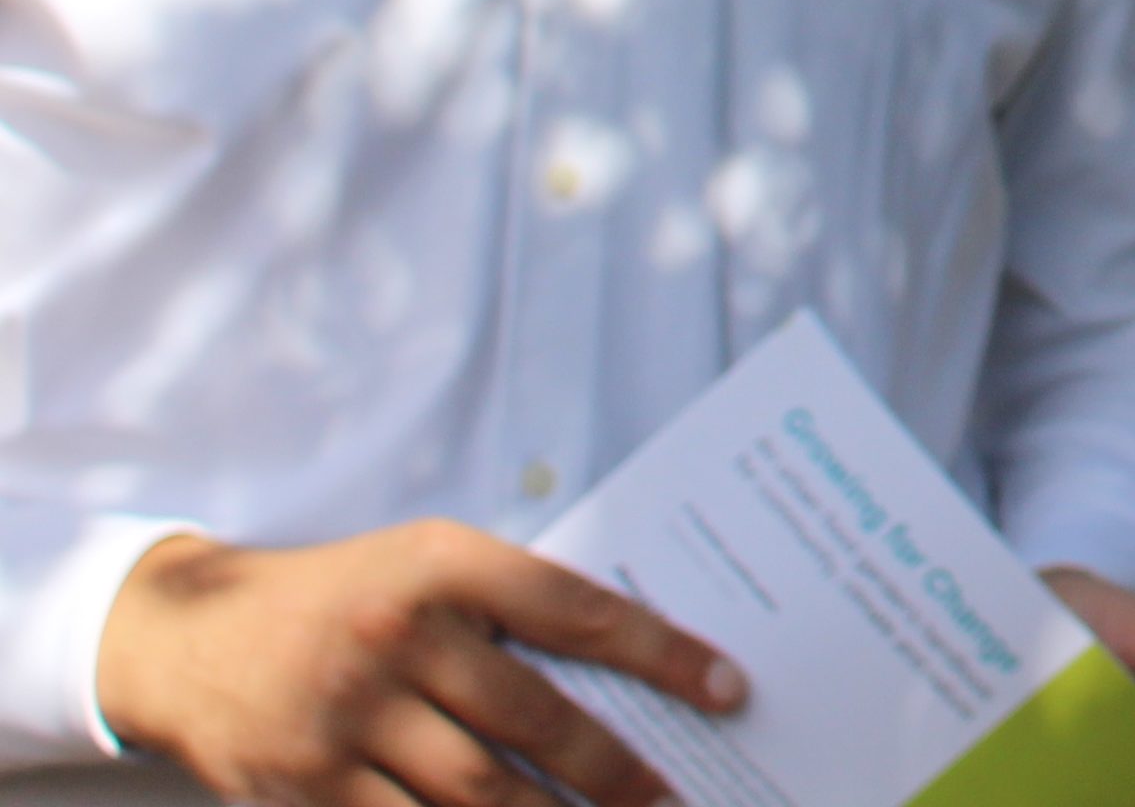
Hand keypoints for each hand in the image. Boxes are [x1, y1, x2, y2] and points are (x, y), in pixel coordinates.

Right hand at [95, 521, 746, 806]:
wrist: (195, 637)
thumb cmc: (345, 596)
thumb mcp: (423, 565)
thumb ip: (508, 609)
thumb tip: (623, 667)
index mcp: (442, 564)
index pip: (573, 607)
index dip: (658, 650)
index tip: (726, 685)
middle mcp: (399, 637)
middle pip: (532, 719)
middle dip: (615, 771)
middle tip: (675, 800)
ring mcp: (350, 720)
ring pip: (476, 795)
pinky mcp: (308, 791)